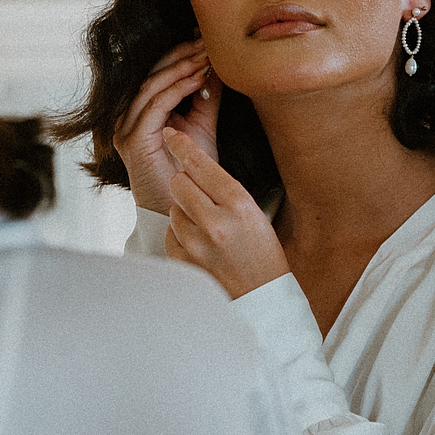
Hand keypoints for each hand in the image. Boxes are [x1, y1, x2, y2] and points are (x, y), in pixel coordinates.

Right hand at [113, 39, 222, 213]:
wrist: (184, 207)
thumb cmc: (191, 171)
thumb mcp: (202, 127)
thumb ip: (205, 99)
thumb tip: (216, 68)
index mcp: (142, 111)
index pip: (157, 73)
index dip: (181, 55)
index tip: (206, 41)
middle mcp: (129, 117)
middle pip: (151, 74)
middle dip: (181, 55)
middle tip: (206, 42)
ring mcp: (127, 128)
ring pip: (151, 86)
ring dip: (180, 68)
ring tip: (205, 57)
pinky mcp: (133, 140)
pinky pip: (154, 105)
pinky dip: (177, 88)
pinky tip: (197, 78)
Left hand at [162, 127, 290, 299]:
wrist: (262, 300)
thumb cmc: (264, 255)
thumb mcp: (256, 215)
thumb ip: (225, 192)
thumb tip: (191, 168)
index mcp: (240, 205)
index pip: (200, 165)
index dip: (182, 146)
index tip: (170, 134)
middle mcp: (216, 222)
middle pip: (179, 183)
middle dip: (186, 184)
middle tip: (202, 197)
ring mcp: (196, 244)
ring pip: (173, 209)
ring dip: (185, 213)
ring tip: (209, 231)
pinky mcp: (183, 262)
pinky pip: (170, 234)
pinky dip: (181, 236)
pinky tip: (201, 247)